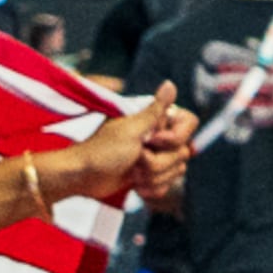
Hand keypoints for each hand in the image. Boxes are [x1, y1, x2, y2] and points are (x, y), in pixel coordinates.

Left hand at [45, 83, 190, 203]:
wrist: (83, 176)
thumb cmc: (103, 150)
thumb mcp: (131, 129)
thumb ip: (155, 109)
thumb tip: (170, 84)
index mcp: (155, 120)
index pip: (189, 123)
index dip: (175, 137)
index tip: (153, 141)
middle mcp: (159, 136)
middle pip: (183, 153)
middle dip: (158, 163)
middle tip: (135, 160)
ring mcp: (155, 156)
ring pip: (177, 171)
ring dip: (153, 177)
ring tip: (132, 173)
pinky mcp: (150, 174)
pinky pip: (167, 184)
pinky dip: (151, 188)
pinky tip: (135, 185)